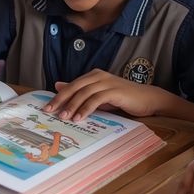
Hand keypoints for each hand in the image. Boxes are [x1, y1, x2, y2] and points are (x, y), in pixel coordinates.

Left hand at [44, 69, 162, 120]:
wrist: (147, 99)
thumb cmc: (123, 98)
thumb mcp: (99, 95)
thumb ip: (81, 91)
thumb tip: (58, 85)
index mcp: (93, 75)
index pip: (72, 85)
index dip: (58, 96)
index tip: (46, 108)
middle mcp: (98, 76)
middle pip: (75, 86)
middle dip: (61, 99)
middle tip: (50, 112)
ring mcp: (107, 82)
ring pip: (84, 93)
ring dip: (73, 106)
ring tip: (64, 117)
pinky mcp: (115, 91)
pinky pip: (96, 99)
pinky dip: (86, 109)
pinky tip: (80, 118)